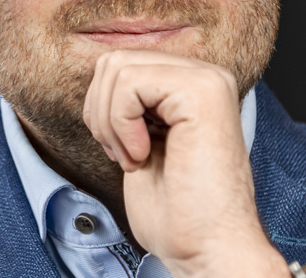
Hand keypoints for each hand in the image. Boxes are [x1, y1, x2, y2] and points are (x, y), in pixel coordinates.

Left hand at [82, 50, 289, 277]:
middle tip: (126, 155)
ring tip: (136, 157)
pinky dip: (121, 124)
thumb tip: (99, 78)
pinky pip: (129, 83)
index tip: (124, 152)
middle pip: (115, 61)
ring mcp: (207, 80)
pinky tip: (144, 155)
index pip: (121, 65)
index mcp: (191, 87)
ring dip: (110, 122)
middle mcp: (205, 76)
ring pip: (118, 68)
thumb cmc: (176, 212)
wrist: (206, 246)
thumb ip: (128, 105)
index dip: (104, 110)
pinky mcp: (202, 90)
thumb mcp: (140, 144)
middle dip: (101, 113)